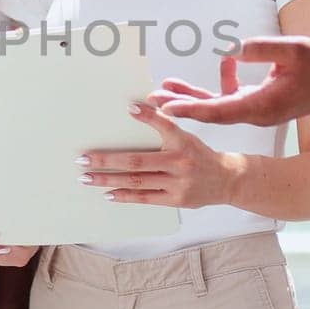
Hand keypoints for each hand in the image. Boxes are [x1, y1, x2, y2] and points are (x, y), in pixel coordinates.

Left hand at [76, 102, 244, 208]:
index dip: (148, 116)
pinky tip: (108, 193)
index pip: (164, 125)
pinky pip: (145, 198)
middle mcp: (180, 162)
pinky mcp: (176, 199)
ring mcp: (178, 183)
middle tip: (82, 158)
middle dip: (106, 160)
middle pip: (137, 161)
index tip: (129, 108)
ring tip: (87, 177)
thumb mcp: (186, 136)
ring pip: (136, 181)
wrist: (227, 180)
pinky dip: (125, 195)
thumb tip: (134, 110)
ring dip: (108, 179)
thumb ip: (163, 127)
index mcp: (182, 141)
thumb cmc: (199, 155)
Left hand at [154, 37, 309, 127]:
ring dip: (194, 96)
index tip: (165, 109)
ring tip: (167, 87)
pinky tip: (226, 62)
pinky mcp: (262, 102)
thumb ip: (260, 49)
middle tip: (151, 101)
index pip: (217, 110)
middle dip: (181, 105)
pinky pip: (234, 96)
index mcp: (261, 105)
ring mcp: (258, 109)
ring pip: (218, 105)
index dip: (190, 109)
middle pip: (211, 112)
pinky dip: (222, 84)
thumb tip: (230, 47)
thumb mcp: (293, 50)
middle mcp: (256, 112)